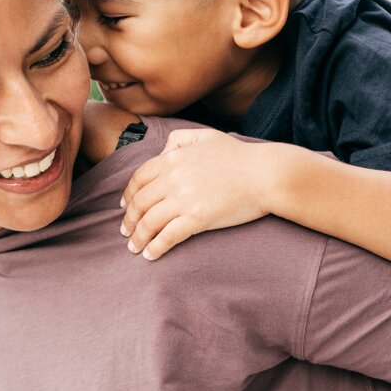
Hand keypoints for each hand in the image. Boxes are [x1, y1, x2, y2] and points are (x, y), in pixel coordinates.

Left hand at [120, 128, 274, 259]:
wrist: (265, 174)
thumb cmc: (238, 155)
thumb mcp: (205, 136)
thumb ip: (179, 139)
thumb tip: (162, 152)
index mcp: (172, 159)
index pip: (138, 179)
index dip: (128, 195)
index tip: (125, 206)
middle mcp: (172, 178)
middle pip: (139, 202)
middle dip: (129, 220)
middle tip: (125, 231)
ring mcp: (183, 199)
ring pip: (149, 222)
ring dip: (138, 237)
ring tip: (134, 247)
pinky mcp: (196, 219)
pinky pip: (167, 237)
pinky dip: (155, 248)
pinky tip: (150, 255)